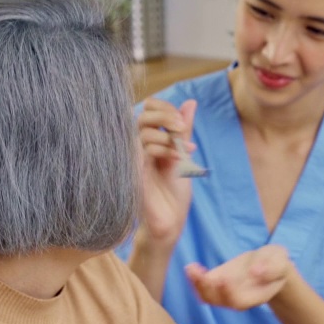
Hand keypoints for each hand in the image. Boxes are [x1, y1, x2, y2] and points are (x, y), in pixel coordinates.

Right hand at [137, 98, 197, 245]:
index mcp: (149, 139)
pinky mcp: (133, 171)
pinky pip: (143, 148)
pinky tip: (178, 159)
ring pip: (143, 129)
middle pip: (143, 113)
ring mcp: (134, 158)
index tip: (183, 122)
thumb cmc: (174, 191)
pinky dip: (164, 148)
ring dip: (169, 136)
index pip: (149, 107)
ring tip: (184, 152)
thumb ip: (184, 130)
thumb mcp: (183, 154)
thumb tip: (190, 102)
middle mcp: (138, 146)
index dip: (165, 107)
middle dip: (166, 115)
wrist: (170, 221)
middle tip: (181, 127)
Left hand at [185, 245, 291, 309]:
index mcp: (255, 296)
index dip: (229, 292)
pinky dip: (195, 279)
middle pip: (220, 301)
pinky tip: (191, 267)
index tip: (224, 278)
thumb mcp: (280, 261)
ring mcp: (226, 292)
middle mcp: (238, 298)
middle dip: (208, 288)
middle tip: (200, 273)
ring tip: (191, 269)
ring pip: (208, 296)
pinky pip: (203, 287)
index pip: (239, 301)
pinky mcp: (217, 283)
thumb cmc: (276, 262)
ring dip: (197, 284)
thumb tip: (256, 272)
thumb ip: (271, 267)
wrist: (269, 265)